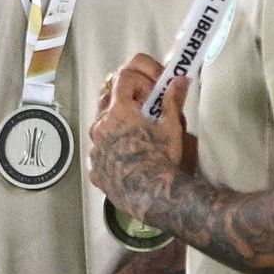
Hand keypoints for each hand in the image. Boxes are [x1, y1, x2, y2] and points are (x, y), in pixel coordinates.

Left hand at [89, 57, 195, 219]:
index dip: (139, 80)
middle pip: (107, 99)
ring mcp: (94, 148)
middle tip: (143, 109)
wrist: (153, 194)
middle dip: (124, 98)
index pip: (123, 78)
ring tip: (136, 136)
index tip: (150, 90)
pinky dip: (110, 151)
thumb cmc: (162, 160)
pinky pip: (99, 152)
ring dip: (115, 125)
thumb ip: (172, 100)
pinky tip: (127, 158)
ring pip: (100, 126)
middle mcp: (100, 127)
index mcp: (119, 111)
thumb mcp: (171, 126)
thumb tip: (178, 81)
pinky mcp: (94, 168)